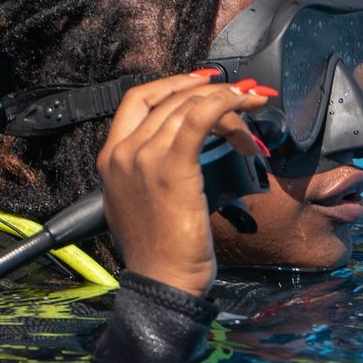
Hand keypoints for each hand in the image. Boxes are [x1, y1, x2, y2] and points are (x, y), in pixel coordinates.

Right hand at [97, 70, 270, 295]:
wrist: (162, 281)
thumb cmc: (160, 251)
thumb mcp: (138, 203)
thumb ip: (147, 170)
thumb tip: (182, 147)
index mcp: (110, 158)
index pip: (138, 101)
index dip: (172, 84)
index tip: (201, 82)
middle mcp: (123, 153)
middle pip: (170, 101)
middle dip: (210, 92)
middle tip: (240, 95)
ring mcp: (144, 158)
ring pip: (188, 107)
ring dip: (226, 103)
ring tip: (252, 111)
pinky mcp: (173, 168)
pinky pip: (200, 118)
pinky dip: (223, 104)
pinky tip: (241, 105)